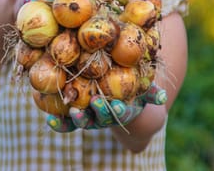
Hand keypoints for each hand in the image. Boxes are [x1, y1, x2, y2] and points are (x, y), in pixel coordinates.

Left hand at [46, 82, 166, 132]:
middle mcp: (102, 117)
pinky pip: (64, 122)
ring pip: (80, 121)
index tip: (119, 106)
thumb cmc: (132, 91)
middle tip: (95, 102)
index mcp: (119, 110)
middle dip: (98, 111)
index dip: (119, 110)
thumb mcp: (144, 91)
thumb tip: (163, 96)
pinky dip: (58, 122)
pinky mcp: (72, 114)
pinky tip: (50, 118)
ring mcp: (87, 117)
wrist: (115, 99)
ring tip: (73, 112)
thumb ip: (152, 92)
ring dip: (77, 118)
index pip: (120, 113)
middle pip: (99, 118)